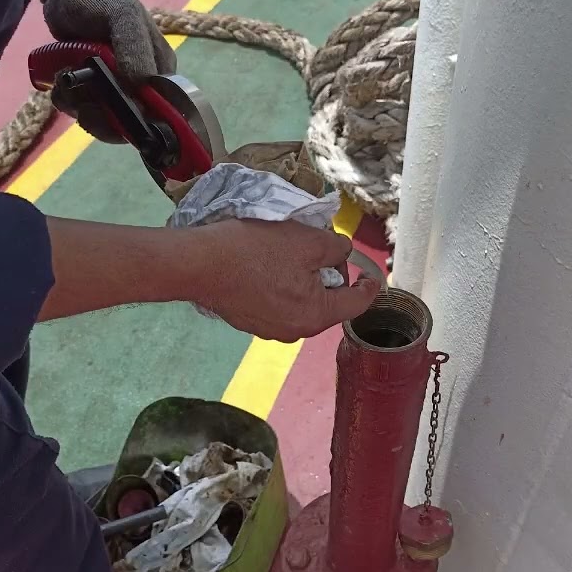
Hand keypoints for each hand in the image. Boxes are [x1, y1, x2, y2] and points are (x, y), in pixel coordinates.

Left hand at [34, 0, 175, 142]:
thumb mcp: (124, 16)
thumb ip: (135, 49)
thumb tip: (139, 86)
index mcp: (158, 72)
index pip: (156, 113)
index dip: (134, 122)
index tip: (107, 110)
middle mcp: (140, 86)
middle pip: (126, 124)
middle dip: (99, 115)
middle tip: (78, 97)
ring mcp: (114, 89)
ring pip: (101, 119)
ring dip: (78, 106)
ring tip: (64, 81)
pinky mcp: (91, 90)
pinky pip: (81, 109)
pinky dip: (67, 101)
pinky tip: (60, 82)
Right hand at [191, 219, 380, 342]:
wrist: (199, 263)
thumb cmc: (255, 250)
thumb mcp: (307, 240)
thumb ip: (336, 248)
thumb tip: (343, 254)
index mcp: (315, 316)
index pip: (356, 304)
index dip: (368, 286)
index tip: (372, 275)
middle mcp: (295, 332)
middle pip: (328, 304)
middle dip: (330, 277)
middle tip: (318, 248)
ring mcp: (270, 330)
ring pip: (302, 303)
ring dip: (304, 280)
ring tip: (289, 254)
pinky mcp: (250, 322)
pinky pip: (279, 304)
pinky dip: (282, 286)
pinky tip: (267, 266)